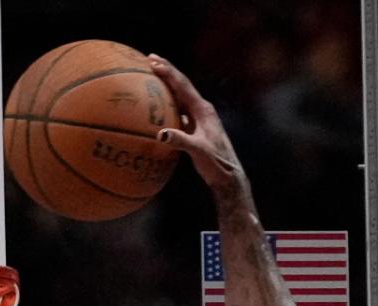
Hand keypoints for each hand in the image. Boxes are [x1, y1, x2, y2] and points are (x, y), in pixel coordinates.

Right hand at [146, 54, 247, 199]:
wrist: (228, 176)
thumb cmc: (217, 163)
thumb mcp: (199, 152)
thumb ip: (181, 141)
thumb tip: (161, 134)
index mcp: (203, 110)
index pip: (183, 86)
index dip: (168, 73)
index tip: (153, 62)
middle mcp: (201, 109)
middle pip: (181, 85)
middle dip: (166, 70)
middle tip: (149, 57)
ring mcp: (198, 118)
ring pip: (180, 95)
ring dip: (166, 83)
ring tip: (151, 73)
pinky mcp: (195, 127)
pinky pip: (178, 109)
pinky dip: (166, 101)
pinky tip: (156, 102)